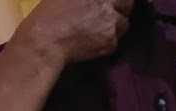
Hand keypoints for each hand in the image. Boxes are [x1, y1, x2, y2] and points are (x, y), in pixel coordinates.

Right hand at [18, 0, 134, 65]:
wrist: (47, 39)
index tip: (114, 1)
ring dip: (116, 24)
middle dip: (121, 7)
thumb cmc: (51, 13)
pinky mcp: (110, 42)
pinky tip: (95, 38)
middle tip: (110, 11)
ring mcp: (111, 23)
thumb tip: (99, 2)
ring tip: (101, 25)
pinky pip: (117, 40)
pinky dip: (109, 39)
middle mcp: (107, 4)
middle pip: (128, 3)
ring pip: (124, 23)